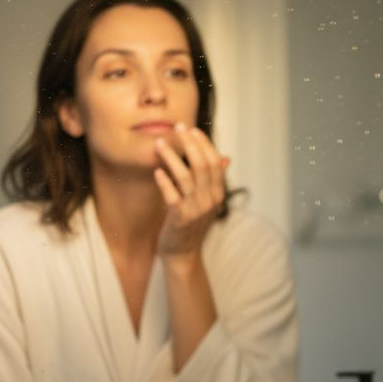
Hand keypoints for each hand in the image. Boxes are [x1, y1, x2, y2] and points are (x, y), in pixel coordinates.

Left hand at [153, 123, 230, 261]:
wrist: (183, 254)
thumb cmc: (191, 225)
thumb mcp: (207, 202)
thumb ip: (213, 180)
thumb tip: (226, 158)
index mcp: (218, 194)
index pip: (214, 162)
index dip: (203, 143)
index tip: (191, 129)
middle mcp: (210, 200)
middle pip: (202, 164)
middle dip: (189, 143)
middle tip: (177, 127)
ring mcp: (196, 210)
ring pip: (185, 176)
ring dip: (171, 157)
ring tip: (159, 144)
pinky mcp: (180, 218)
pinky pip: (172, 195)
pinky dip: (164, 181)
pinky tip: (156, 170)